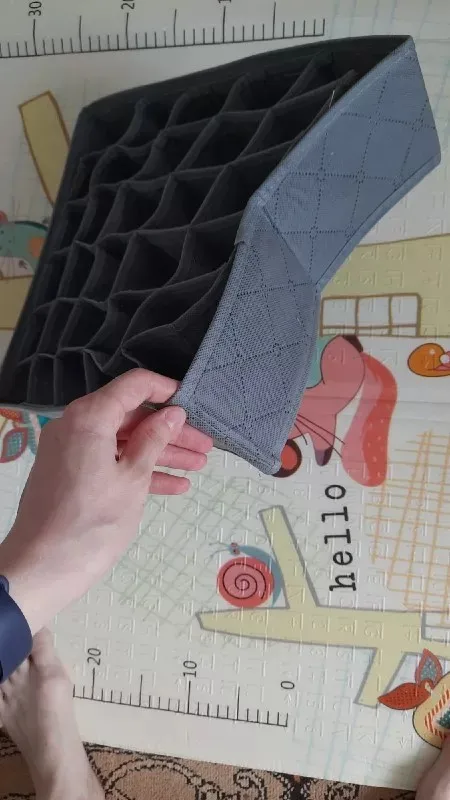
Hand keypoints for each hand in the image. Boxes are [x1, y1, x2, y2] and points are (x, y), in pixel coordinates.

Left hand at [0, 369, 211, 634]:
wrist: (42, 569)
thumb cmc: (93, 523)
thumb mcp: (133, 480)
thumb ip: (155, 441)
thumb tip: (173, 413)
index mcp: (89, 417)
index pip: (134, 386)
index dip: (167, 390)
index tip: (194, 404)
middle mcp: (76, 425)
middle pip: (131, 416)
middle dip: (170, 431)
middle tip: (205, 445)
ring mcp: (71, 450)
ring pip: (123, 441)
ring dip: (160, 452)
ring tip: (199, 465)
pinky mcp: (70, 473)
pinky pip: (109, 461)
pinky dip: (138, 469)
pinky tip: (175, 485)